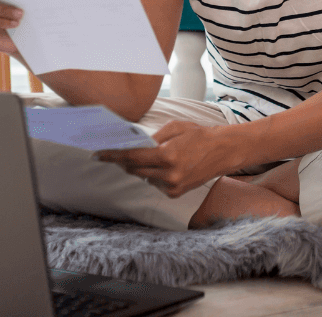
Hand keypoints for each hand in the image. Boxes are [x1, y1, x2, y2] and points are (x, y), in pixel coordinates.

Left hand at [94, 121, 242, 197]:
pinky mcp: (175, 194)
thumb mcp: (175, 127)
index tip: (98, 154)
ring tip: (150, 156)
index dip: (112, 156)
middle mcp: (169, 175)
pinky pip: (154, 184)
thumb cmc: (199, 135)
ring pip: (143, 177)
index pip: (132, 158)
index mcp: (168, 156)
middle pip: (134, 170)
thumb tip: (134, 146)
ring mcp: (172, 187)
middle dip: (124, 161)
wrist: (223, 152)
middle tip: (116, 153)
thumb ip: (153, 138)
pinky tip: (163, 166)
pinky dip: (153, 175)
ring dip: (141, 167)